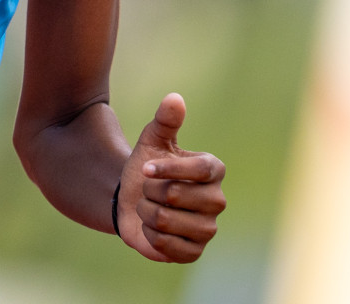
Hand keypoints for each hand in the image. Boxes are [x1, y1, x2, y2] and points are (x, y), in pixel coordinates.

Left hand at [117, 93, 225, 262]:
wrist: (132, 200)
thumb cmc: (147, 166)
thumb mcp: (152, 140)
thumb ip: (165, 120)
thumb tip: (175, 98)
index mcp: (213, 170)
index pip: (199, 170)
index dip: (168, 169)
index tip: (145, 167)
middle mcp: (217, 200)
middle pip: (177, 195)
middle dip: (150, 191)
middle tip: (149, 190)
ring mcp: (208, 228)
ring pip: (166, 220)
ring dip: (146, 212)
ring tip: (149, 207)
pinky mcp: (195, 252)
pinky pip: (167, 245)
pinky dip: (150, 235)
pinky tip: (152, 228)